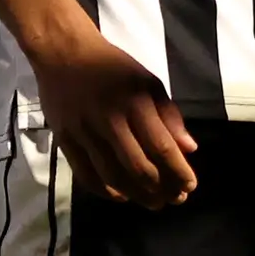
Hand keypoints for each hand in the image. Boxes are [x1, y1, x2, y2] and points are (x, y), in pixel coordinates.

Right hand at [34, 33, 199, 207]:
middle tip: (175, 198)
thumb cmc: (113, 67)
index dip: (178, 171)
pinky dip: (105, 191)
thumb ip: (169, 115)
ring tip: (154, 203)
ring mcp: (84, 131)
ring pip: (113, 175)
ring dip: (137, 195)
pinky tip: (122, 196)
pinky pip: (86, 174)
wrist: (64, 53)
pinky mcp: (64, 139)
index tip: (190, 186)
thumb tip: (189, 149)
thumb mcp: (148, 82)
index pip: (161, 146)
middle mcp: (109, 119)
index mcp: (135, 102)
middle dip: (161, 188)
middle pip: (138, 166)